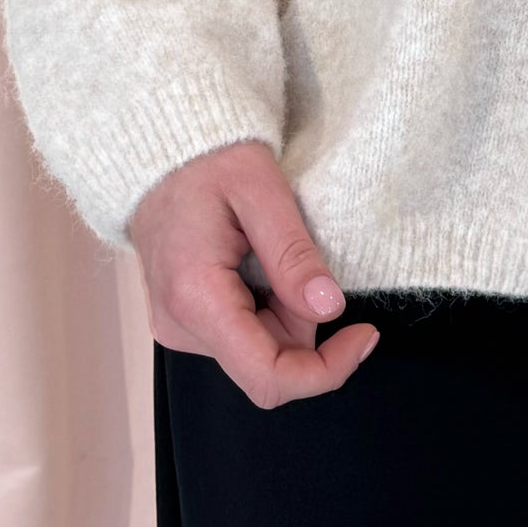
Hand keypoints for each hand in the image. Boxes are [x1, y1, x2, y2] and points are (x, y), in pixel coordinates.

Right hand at [129, 139, 379, 408]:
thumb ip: (293, 254)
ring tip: (270, 249)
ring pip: (260, 349)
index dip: (326, 371)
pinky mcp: (185, 321)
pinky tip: (255, 262)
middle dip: (304, 319)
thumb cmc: (208, 159)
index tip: (365, 335)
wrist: (163, 150)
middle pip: (269, 362)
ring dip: (286, 310)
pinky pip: (243, 334)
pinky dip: (267, 305)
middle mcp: (180, 326)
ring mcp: (179, 328)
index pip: (267, 376)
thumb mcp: (261, 189)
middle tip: (301, 255)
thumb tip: (330, 310)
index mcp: (195, 298)